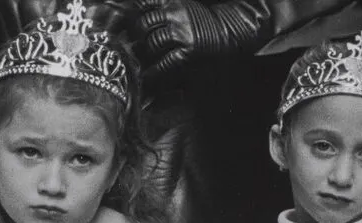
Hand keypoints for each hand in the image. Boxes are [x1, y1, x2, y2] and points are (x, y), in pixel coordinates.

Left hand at [131, 0, 267, 75]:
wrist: (233, 29)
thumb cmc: (206, 21)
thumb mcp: (184, 7)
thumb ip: (164, 10)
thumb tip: (142, 15)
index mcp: (173, 2)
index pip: (144, 4)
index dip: (135, 15)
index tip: (128, 24)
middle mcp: (176, 14)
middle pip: (143, 24)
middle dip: (137, 36)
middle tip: (134, 46)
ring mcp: (182, 32)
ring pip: (152, 42)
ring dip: (145, 53)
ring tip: (143, 61)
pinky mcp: (189, 50)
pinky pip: (164, 62)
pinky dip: (154, 72)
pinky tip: (149, 76)